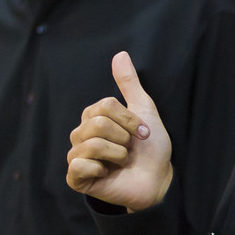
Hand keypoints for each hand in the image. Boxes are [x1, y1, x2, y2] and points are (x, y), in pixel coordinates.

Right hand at [67, 51, 173, 211]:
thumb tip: (120, 54)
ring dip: (118, 154)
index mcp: (93, 118)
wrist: (157, 180)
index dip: (129, 120)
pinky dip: (99, 168)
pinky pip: (79, 164)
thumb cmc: (151, 147)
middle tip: (130, 150)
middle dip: (124, 137)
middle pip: (98, 123)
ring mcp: (77, 157)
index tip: (142, 133)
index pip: (105, 106)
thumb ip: (129, 84)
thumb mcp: (143, 110)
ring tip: (122, 162)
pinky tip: (106, 174)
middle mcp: (80, 135)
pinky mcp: (76, 178)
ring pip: (93, 143)